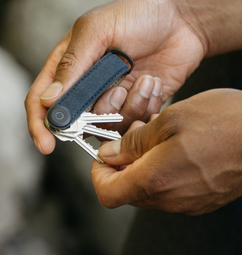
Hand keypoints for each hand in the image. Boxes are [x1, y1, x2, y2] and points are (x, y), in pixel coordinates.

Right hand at [25, 0, 203, 153]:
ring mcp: (110, 100)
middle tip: (119, 91)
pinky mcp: (133, 107)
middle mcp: (86, 87)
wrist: (181, 21)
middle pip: (75, 122)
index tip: (47, 145)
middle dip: (98, 115)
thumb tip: (47, 99)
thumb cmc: (137, 15)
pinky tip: (153, 83)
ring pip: (105, 128)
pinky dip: (144, 107)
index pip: (41, 101)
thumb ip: (72, 64)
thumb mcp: (98, 29)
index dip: (40, 125)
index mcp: (69, 66)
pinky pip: (131, 125)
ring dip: (127, 107)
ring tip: (144, 79)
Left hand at [91, 89, 241, 214]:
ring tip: (157, 134)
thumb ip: (133, 142)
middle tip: (135, 133)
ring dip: (142, 161)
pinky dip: (160, 167)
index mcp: (155, 180)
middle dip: (122, 161)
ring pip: (147, 186)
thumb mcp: (170, 120)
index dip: (98, 172)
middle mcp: (169, 199)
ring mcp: (187, 202)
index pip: (107, 192)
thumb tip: (109, 153)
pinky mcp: (200, 198)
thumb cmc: (225, 123)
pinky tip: (173, 144)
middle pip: (126, 188)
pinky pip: (167, 187)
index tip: (104, 153)